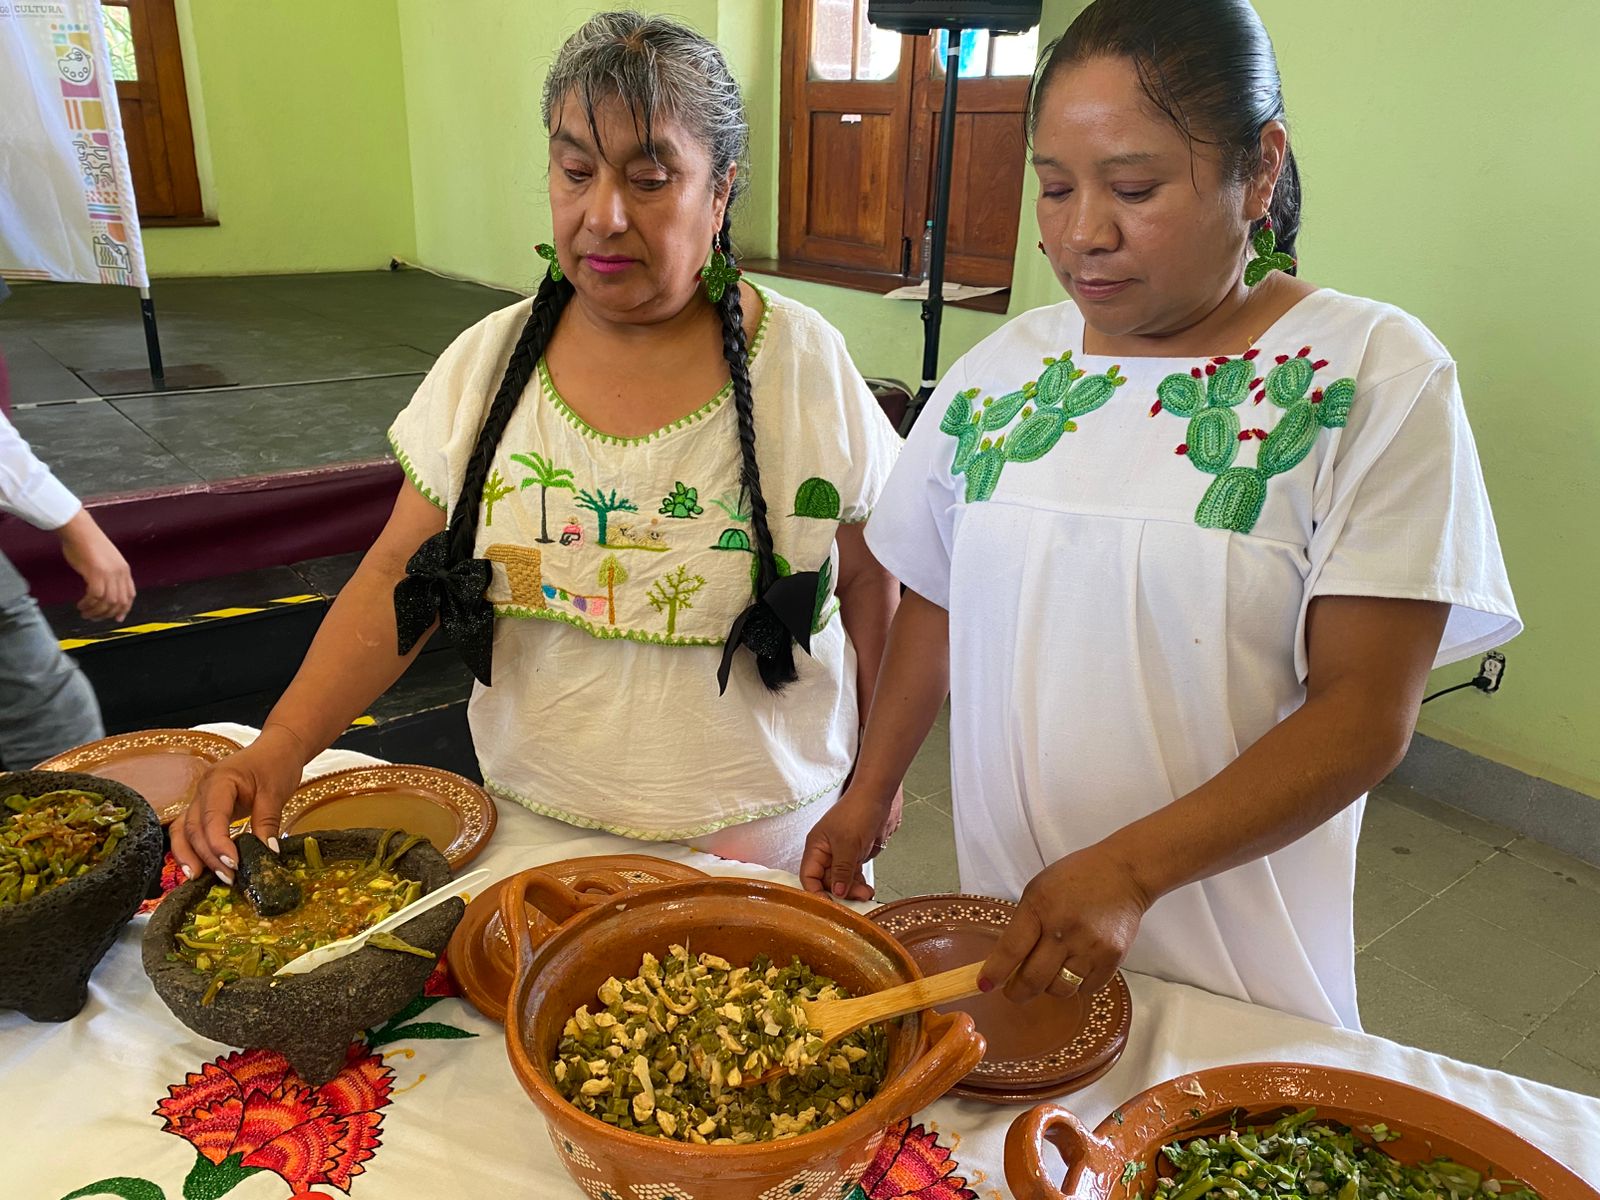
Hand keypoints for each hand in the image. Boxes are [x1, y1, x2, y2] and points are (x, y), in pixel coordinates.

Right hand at [56, 509, 134, 621]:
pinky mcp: (96, 573)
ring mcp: (109, 573)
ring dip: (95, 611)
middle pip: (119, 602)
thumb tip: (104, 590)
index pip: (130, 595)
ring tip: (85, 612)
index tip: (116, 618)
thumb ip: (109, 574)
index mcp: (124, 570)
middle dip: (107, 614)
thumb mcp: (106, 560)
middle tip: (94, 617)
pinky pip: (95, 596)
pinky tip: (81, 605)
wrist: (80, 530)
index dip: (124, 609)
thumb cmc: (88, 543)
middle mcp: (120, 573)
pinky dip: (88, 604)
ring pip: (107, 602)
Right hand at [170, 726, 308, 883]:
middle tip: (228, 879)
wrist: (278, 748)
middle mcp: (203, 790)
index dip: (218, 843)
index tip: (233, 865)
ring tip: (201, 880)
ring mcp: (200, 799)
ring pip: (184, 831)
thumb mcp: (276, 792)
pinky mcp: (205, 808)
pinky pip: (189, 831)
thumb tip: (266, 854)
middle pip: (194, 828)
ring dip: (191, 856)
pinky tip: (198, 869)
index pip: (211, 816)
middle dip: (207, 856)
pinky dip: (191, 849)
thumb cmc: (277, 764)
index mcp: (220, 780)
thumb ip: (267, 822)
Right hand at [799, 784, 899, 900]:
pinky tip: (868, 888)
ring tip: (866, 894)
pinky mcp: (853, 855)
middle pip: (826, 881)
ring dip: (853, 889)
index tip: (829, 905)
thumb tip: (837, 892)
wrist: (877, 797)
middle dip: (840, 892)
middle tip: (856, 899)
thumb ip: (841, 870)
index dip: (816, 892)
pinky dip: (859, 883)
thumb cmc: (857, 812)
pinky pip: (852, 875)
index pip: (808, 876)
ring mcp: (839, 854)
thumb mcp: (848, 844)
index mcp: (815, 847)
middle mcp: (825, 852)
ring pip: (841, 880)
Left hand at [979, 844, 1150, 1003]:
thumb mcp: (1038, 890)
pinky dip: (1076, 983)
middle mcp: (1064, 930)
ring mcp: (1090, 947)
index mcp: (1040, 907)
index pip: (1011, 950)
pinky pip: (1085, 988)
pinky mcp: (1112, 959)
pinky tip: (1075, 966)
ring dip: (1048, 987)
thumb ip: (1023, 924)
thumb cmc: (1075, 878)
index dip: (994, 973)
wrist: (1124, 873)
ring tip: (1049, 972)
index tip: (984, 985)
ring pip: (1059, 989)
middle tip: (1013, 991)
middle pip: (1033, 979)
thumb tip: (1006, 962)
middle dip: (1017, 991)